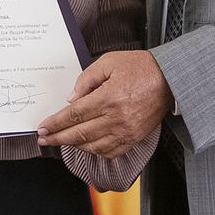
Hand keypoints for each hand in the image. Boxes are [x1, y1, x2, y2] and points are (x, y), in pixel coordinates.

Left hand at [37, 50, 172, 158]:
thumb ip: (86, 79)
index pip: (74, 115)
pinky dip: (95, 152)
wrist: (170, 79)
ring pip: (93, 146)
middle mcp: (116, 118)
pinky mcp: (134, 138)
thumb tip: (71, 99)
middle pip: (79, 134)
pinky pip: (110, 152)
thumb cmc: (140, 67)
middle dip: (58, 137)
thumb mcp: (108, 62)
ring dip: (74, 146)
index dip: (56, 123)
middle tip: (44, 139)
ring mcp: (126, 131)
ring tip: (61, 141)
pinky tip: (85, 146)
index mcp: (108, 98)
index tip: (43, 127)